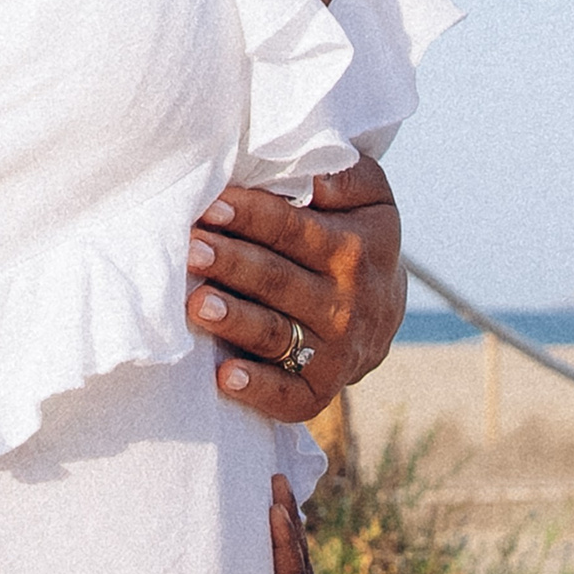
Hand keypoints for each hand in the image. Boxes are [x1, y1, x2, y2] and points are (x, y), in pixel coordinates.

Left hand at [188, 155, 405, 422]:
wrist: (384, 316)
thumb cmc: (358, 243)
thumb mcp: (370, 201)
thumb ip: (348, 177)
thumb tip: (317, 177)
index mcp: (351, 250)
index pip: (292, 230)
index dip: (252, 216)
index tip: (212, 206)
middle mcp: (344, 304)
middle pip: (277, 280)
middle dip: (232, 264)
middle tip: (190, 250)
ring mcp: (333, 351)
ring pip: (275, 333)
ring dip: (236, 321)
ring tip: (195, 305)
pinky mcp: (319, 391)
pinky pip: (288, 395)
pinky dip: (257, 389)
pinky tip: (225, 377)